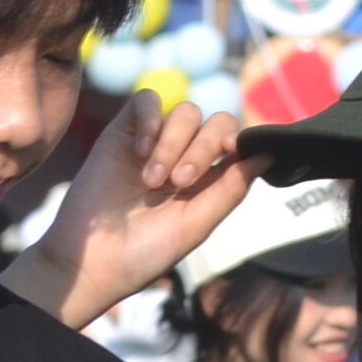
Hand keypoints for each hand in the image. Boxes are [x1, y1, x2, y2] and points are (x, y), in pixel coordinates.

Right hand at [11, 92, 250, 328]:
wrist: (93, 260)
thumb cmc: (145, 252)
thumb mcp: (195, 225)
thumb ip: (231, 189)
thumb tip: (268, 155)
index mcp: (209, 180)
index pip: (237, 143)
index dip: (242, 139)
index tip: (233, 149)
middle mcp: (185, 157)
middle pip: (216, 123)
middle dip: (204, 149)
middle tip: (180, 182)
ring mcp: (155, 142)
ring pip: (185, 112)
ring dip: (174, 144)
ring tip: (152, 180)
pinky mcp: (125, 132)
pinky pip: (147, 101)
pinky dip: (151, 120)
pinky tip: (141, 152)